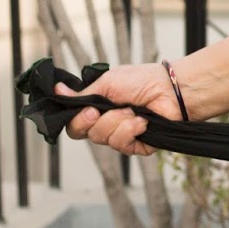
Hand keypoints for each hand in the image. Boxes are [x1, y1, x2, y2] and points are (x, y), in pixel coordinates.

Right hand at [56, 62, 179, 157]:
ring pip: (102, 139)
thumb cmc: (142, 81)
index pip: (75, 124)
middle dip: (93, 121)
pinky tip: (142, 121)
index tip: (89, 109)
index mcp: (98, 108)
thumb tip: (57, 91)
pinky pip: (122, 145)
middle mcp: (107, 124)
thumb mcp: (107, 83)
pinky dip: (130, 130)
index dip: (77, 120)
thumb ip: (82, 94)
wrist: (171, 89)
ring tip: (132, 111)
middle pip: (84, 134)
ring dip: (117, 122)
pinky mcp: (136, 146)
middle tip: (103, 110)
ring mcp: (121, 136)